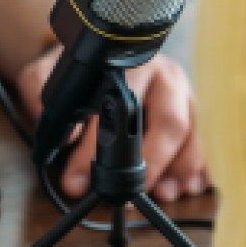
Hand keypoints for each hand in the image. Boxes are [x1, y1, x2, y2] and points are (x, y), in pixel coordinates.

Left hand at [16, 46, 207, 199]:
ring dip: (181, 169)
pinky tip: (191, 186)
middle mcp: (163, 76)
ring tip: (164, 194)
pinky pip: (204, 140)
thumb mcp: (47, 72)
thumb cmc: (79, 71)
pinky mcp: (194, 110)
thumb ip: (41, 94)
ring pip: (191, 133)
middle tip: (129, 192)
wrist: (98, 52)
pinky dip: (200, 166)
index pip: (118, 109)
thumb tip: (63, 134)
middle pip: (170, 122)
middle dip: (151, 163)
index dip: (97, 150)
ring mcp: (183, 93)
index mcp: (128, 65)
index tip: (79, 179)